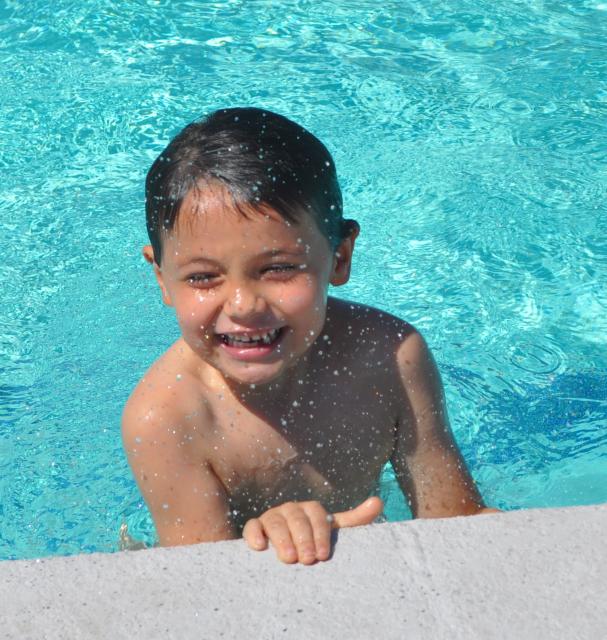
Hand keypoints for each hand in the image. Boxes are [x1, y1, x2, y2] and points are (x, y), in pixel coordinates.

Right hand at [242, 497, 383, 563]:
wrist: (290, 552)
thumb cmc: (316, 542)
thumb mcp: (335, 532)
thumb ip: (356, 519)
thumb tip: (378, 502)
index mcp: (311, 509)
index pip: (317, 515)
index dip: (320, 534)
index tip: (323, 556)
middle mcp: (291, 509)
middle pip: (296, 517)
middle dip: (302, 538)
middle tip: (307, 560)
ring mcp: (272, 517)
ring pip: (274, 521)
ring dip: (281, 539)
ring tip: (288, 559)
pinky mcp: (256, 528)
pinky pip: (252, 527)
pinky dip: (254, 535)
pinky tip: (259, 547)